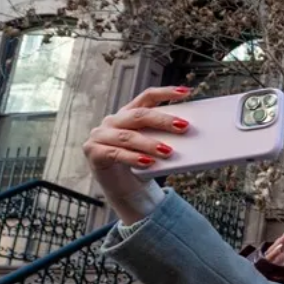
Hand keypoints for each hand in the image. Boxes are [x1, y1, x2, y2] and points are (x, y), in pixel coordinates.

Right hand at [82, 86, 190, 222]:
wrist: (124, 190)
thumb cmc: (143, 165)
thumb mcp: (155, 148)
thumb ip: (166, 138)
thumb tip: (190, 134)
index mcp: (128, 114)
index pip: (147, 97)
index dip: (165, 92)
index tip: (185, 92)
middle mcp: (113, 121)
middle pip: (139, 115)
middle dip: (163, 120)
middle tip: (183, 127)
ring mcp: (100, 135)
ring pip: (128, 136)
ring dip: (150, 144)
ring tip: (168, 151)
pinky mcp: (94, 152)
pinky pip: (116, 153)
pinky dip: (133, 158)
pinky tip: (148, 162)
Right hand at [263, 219, 283, 266]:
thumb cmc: (274, 276)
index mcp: (279, 252)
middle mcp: (274, 253)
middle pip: (281, 241)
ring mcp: (269, 259)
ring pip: (276, 248)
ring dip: (283, 240)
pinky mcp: (265, 265)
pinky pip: (270, 259)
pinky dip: (275, 253)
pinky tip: (280, 247)